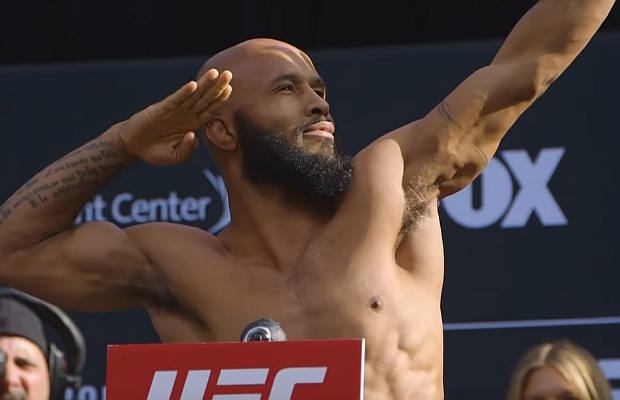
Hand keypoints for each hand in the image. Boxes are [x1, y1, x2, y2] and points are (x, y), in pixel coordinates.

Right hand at [117, 69, 232, 165]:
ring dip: (203, 84)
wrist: (133, 147)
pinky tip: (192, 85)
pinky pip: (175, 100)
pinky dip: (183, 93)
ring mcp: (174, 111)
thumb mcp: (176, 156)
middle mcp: (186, 114)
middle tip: (229, 74)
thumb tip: (193, 136)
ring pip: (192, 96)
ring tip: (214, 73)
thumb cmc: (156, 151)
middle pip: (205, 98)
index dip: (220, 100)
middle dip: (217, 87)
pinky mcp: (160, 109)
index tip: (231, 89)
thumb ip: (188, 149)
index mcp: (193, 124)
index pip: (210, 110)